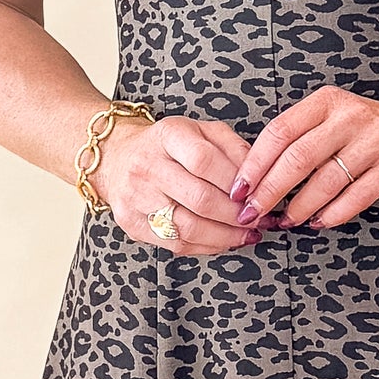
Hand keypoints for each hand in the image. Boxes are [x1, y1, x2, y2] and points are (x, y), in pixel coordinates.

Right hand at [92, 113, 262, 254]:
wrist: (119, 157)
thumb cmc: (170, 145)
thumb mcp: (202, 131)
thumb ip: (233, 147)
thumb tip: (259, 178)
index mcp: (167, 135)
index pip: (205, 161)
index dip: (236, 182)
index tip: (256, 194)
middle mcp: (146, 166)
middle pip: (200, 199)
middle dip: (236, 214)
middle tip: (257, 219)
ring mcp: (136, 197)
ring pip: (189, 228)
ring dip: (226, 236)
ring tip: (247, 233)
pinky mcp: (132, 223)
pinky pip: (177, 244)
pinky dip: (207, 246)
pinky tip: (224, 240)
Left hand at [230, 83, 378, 229]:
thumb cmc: (368, 132)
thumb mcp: (333, 120)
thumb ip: (300, 140)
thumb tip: (253, 178)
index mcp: (327, 101)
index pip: (279, 132)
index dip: (254, 164)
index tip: (238, 189)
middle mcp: (351, 116)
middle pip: (298, 158)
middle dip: (270, 191)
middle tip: (253, 213)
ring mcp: (376, 140)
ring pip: (325, 181)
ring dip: (300, 207)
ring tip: (286, 222)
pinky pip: (356, 197)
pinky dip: (333, 214)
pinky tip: (319, 223)